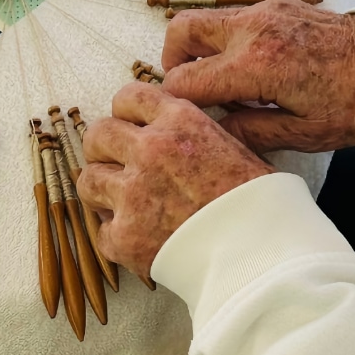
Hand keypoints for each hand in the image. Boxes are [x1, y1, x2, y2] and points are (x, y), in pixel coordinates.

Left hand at [76, 83, 272, 275]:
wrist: (266, 257)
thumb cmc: (261, 204)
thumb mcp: (234, 147)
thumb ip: (191, 133)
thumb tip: (165, 130)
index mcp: (180, 122)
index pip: (128, 96)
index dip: (124, 112)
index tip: (127, 124)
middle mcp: (150, 150)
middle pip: (98, 134)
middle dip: (103, 148)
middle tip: (114, 163)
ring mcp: (133, 194)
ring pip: (88, 179)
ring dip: (101, 190)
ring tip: (117, 202)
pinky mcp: (125, 236)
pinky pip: (101, 231)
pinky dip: (116, 237)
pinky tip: (135, 239)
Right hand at [161, 0, 354, 153]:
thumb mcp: (307, 133)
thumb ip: (250, 132)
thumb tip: (214, 131)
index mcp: (256, 65)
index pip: (185, 79)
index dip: (178, 102)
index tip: (189, 115)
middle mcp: (253, 30)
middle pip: (181, 30)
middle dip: (173, 60)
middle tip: (189, 87)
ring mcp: (264, 12)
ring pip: (204, 19)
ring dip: (198, 49)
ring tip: (220, 80)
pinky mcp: (276, 6)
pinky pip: (232, 19)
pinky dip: (225, 41)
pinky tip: (249, 68)